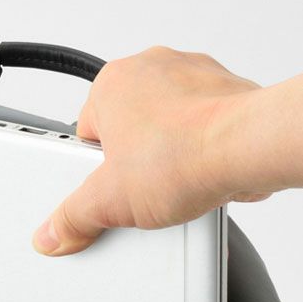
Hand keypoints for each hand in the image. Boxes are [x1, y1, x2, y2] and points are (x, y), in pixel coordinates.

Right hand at [32, 47, 271, 255]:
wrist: (249, 148)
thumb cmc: (186, 154)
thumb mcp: (109, 202)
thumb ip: (73, 218)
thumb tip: (52, 233)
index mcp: (113, 82)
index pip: (86, 135)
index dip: (92, 171)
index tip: (103, 191)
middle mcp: (153, 68)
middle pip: (127, 131)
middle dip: (131, 163)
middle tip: (137, 192)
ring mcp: (193, 76)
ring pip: (166, 128)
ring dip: (167, 157)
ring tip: (171, 187)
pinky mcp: (227, 93)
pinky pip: (202, 129)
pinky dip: (200, 152)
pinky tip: (199, 178)